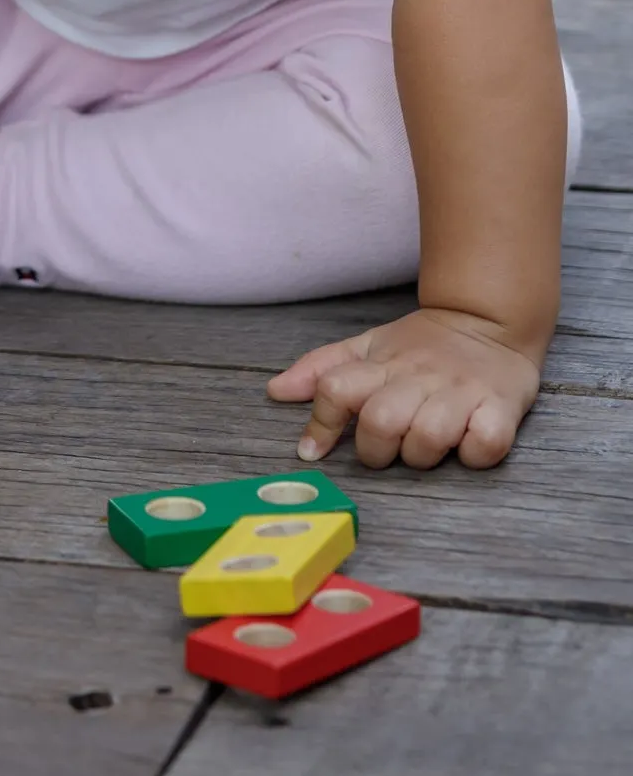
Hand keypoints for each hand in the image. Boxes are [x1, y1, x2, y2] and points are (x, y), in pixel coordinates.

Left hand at [266, 307, 542, 469]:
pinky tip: (468, 444)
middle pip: (380, 421)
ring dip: (423, 455)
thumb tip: (275, 391)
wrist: (488, 320)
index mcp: (382, 364)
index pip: (335, 388)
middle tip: (384, 449)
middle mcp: (418, 377)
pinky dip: (474, 454)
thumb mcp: (367, 346)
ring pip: (429, 438)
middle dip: (375, 449)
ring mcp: (461, 393)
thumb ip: (321, 369)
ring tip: (427, 446)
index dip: (320, 423)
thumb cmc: (421, 345)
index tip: (312, 450)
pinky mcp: (501, 408)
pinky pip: (485, 444)